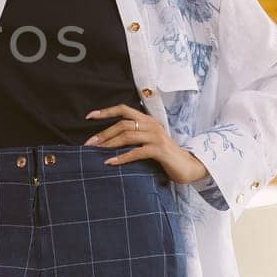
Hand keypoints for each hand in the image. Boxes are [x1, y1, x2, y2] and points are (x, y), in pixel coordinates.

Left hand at [83, 103, 209, 184]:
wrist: (187, 166)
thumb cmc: (164, 155)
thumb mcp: (148, 141)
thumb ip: (134, 136)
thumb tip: (107, 140)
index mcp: (147, 120)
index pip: (124, 109)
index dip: (106, 111)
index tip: (89, 116)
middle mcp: (151, 125)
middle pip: (122, 124)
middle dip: (103, 133)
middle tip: (89, 143)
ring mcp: (156, 137)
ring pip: (128, 136)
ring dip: (109, 144)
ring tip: (96, 152)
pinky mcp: (160, 150)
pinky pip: (137, 152)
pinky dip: (122, 157)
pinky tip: (110, 162)